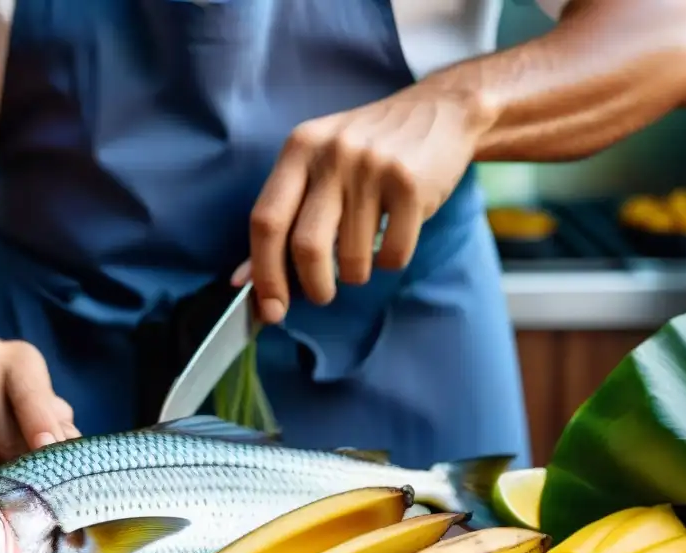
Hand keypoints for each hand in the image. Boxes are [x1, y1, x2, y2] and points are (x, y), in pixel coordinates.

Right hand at [0, 333, 79, 494]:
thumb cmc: (0, 378)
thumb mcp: (33, 381)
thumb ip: (56, 417)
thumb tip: (69, 455)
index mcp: (7, 359)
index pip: (31, 399)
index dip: (43, 429)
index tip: (50, 451)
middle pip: (2, 447)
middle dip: (22, 471)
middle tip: (31, 482)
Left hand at [232, 86, 491, 322]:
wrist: (441, 112)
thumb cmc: (367, 150)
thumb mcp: (317, 168)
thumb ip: (281, 220)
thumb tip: (243, 281)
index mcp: (299, 150)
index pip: (266, 221)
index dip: (264, 273)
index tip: (271, 308)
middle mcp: (331, 155)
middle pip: (307, 247)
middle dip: (314, 286)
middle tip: (322, 294)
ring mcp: (372, 168)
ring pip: (352, 259)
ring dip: (357, 273)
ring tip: (364, 252)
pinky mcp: (410, 185)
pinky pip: (393, 255)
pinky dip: (390, 262)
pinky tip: (394, 236)